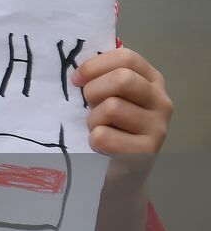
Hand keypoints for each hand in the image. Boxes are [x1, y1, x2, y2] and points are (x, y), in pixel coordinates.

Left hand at [72, 47, 171, 230]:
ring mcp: (158, 127)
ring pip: (112, 107)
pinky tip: (98, 146)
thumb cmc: (107, 126)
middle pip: (122, 79)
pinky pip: (106, 136)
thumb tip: (70, 56)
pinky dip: (94, 140)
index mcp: (151, 80)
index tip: (77, 79)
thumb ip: (99, 77)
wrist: (117, 173)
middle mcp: (161, 101)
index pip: (126, 57)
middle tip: (87, 105)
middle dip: (94, 91)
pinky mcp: (148, 152)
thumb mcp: (104, 96)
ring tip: (95, 128)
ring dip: (93, 119)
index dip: (95, 65)